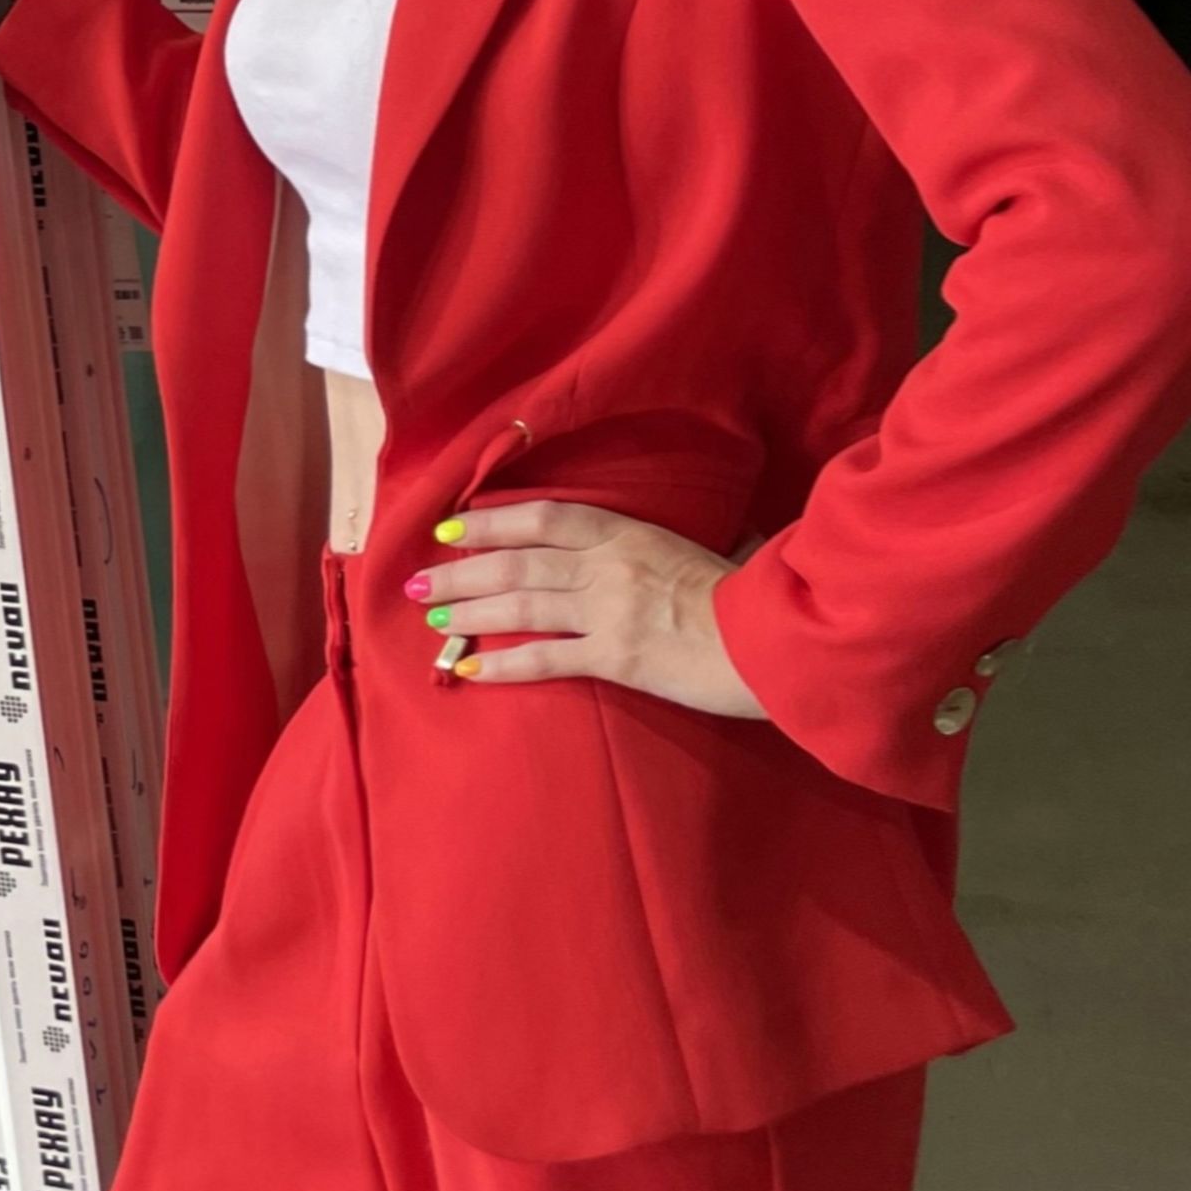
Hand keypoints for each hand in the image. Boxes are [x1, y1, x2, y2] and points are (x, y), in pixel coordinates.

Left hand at [410, 501, 770, 719]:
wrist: (770, 639)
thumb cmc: (743, 595)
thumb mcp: (695, 551)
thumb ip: (654, 549)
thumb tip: (646, 545)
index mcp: (625, 533)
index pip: (544, 518)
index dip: (493, 523)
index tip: (452, 530)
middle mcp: (606, 565)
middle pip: (518, 563)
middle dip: (463, 572)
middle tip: (420, 581)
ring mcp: (607, 610)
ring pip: (521, 606)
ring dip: (471, 612)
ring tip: (435, 618)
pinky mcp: (615, 657)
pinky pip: (546, 660)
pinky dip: (503, 666)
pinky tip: (470, 672)